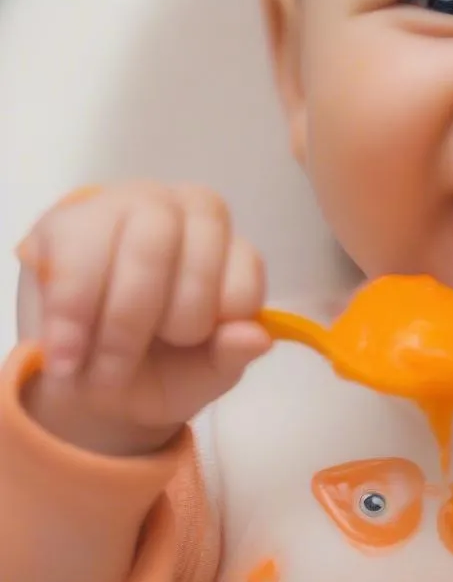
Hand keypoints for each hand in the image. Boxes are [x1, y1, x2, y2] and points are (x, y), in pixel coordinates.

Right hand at [15, 183, 270, 455]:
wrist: (77, 376)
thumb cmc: (153, 366)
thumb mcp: (197, 375)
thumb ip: (230, 356)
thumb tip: (258, 338)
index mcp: (228, 246)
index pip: (246, 266)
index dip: (219, 318)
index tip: (191, 349)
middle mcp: (185, 210)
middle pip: (198, 250)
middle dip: (172, 322)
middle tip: (138, 369)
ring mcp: (128, 205)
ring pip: (147, 246)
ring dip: (122, 321)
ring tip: (97, 370)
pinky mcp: (69, 220)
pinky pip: (80, 254)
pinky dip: (73, 315)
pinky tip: (64, 353)